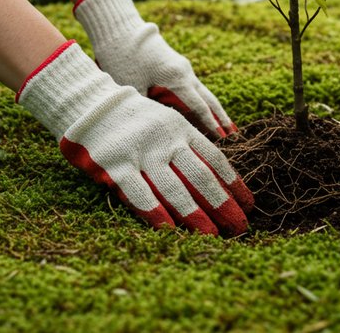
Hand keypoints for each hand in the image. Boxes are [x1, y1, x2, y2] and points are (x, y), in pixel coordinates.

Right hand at [18, 41, 252, 235]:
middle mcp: (165, 140)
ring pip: (174, 187)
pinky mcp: (116, 164)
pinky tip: (170, 229)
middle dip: (222, 204)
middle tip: (240, 226)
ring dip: (195, 214)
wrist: (91, 104)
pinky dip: (155, 212)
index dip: (233, 183)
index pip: (214, 159)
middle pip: (200, 176)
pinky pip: (139, 192)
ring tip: (212, 235)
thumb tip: (217, 174)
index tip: (249, 203)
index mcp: (180, 128)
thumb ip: (188, 143)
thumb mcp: (167, 121)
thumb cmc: (134, 118)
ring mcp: (141, 152)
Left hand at [73, 0, 234, 138]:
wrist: (119, 30)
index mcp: (177, 78)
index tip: (223, 139)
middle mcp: (185, 71)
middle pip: (208, 97)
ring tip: (222, 124)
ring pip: (202, 90)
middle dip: (221, 116)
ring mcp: (181, 66)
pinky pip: (192, 85)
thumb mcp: (131, 88)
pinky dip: (200, 99)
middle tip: (233, 133)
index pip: (199, 106)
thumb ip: (146, 109)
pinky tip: (200, 108)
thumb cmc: (123, 59)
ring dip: (212, 107)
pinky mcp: (175, 64)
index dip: (211, 124)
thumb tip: (153, 129)